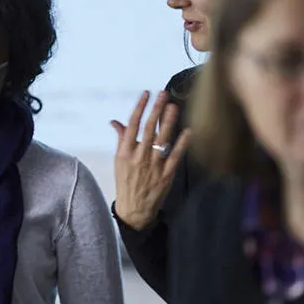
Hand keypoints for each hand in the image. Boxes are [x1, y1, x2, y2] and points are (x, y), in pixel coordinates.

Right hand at [111, 91, 190, 230]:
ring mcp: (153, 167)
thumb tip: (115, 122)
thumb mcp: (118, 161)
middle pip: (148, 129)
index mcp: (125, 152)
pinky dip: (181, 144)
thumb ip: (121, 140)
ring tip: (174, 106)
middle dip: (156, 109)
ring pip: (162, 140)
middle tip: (163, 94)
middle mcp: (138, 158)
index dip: (140, 107)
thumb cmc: (125, 182)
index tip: (146, 93)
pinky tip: (187, 131)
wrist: (134, 210)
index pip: (132, 125)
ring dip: (168, 122)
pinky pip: (175, 157)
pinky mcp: (166, 176)